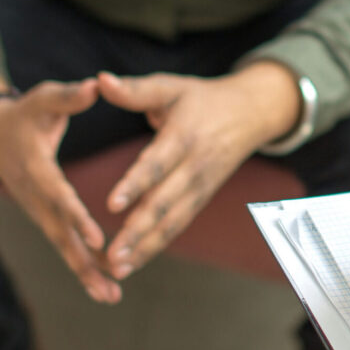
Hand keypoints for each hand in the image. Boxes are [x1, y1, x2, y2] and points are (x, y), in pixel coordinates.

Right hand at [0, 79, 120, 303]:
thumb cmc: (26, 113)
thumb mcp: (44, 98)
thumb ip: (69, 96)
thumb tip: (95, 85)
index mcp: (37, 168)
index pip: (59, 196)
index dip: (76, 217)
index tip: (96, 238)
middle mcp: (36, 196)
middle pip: (60, 233)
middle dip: (84, 261)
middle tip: (110, 284)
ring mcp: (38, 210)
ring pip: (62, 246)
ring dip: (85, 273)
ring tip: (111, 296)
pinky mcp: (45, 218)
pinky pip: (63, 245)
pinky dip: (82, 267)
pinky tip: (104, 287)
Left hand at [98, 62, 300, 278]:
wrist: (251, 113)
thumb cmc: (202, 98)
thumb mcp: (171, 86)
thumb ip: (135, 90)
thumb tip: (99, 80)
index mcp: (184, 136)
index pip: (157, 163)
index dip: (136, 184)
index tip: (111, 205)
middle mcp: (195, 166)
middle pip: (165, 202)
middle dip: (138, 230)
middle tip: (111, 255)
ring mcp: (201, 185)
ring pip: (173, 221)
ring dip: (146, 247)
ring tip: (117, 268)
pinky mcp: (202, 197)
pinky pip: (179, 224)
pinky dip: (157, 245)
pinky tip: (134, 261)